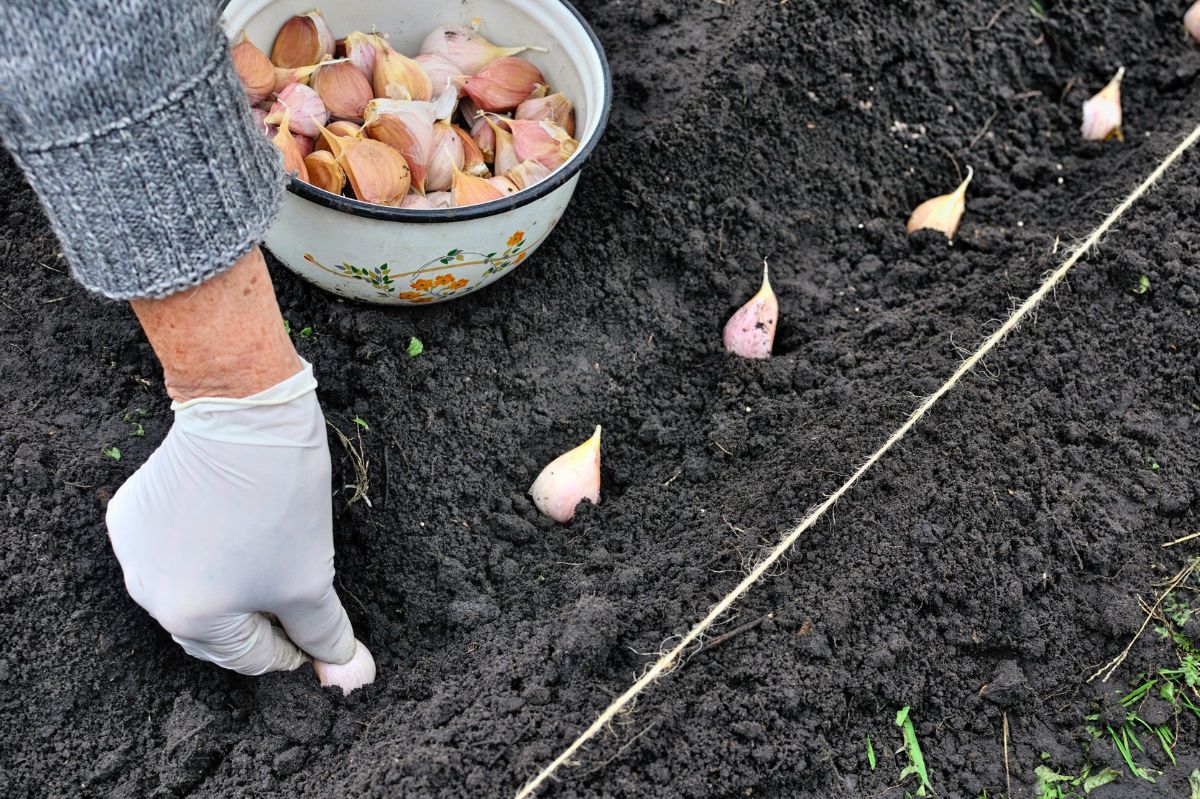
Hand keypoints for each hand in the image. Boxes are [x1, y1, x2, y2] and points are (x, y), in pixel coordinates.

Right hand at [105, 361, 374, 689]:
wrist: (245, 414)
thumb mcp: (312, 577)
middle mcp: (147, 593)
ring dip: (231, 588)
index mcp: (188, 618)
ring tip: (270, 560)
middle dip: (261, 620)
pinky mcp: (130, 512)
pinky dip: (202, 552)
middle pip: (217, 630)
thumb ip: (326, 635)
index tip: (319, 632)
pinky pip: (171, 552)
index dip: (295, 646)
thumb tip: (349, 677)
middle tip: (299, 597)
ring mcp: (132, 551)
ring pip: (193, 591)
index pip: (252, 657)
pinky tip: (234, 530)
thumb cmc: (278, 498)